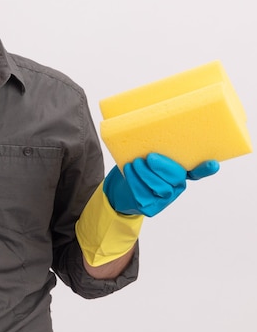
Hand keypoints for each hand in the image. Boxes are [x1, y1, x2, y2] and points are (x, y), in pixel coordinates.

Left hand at [103, 153, 219, 216]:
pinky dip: (135, 181)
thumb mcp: (143, 154)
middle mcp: (175, 187)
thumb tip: (147, 124)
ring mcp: (164, 200)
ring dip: (146, 174)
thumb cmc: (135, 166)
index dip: (205, 169)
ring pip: (161, 188)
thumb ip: (152, 146)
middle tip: (150, 157)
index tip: (212, 164)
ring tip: (135, 162)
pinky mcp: (150, 208)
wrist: (119, 190)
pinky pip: (144, 195)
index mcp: (179, 173)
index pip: (196, 171)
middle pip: (176, 179)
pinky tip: (129, 170)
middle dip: (163, 167)